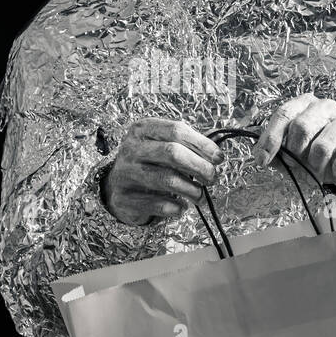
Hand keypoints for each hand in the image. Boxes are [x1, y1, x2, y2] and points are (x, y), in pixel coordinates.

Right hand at [101, 118, 223, 225]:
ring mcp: (125, 173)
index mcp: (142, 129)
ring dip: (192, 190)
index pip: (177, 130)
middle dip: (199, 167)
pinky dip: (176, 207)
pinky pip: (159, 204)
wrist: (117, 186)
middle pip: (173, 153)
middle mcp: (131, 148)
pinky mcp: (124, 198)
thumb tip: (216, 155)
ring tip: (200, 195)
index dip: (202, 144)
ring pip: (167, 180)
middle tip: (211, 178)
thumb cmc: (148, 163)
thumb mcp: (161, 145)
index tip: (218, 158)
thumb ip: (187, 145)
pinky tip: (181, 207)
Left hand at [252, 93, 335, 195]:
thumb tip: (259, 156)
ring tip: (318, 170)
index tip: (261, 160)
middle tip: (296, 166)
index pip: (283, 113)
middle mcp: (326, 107)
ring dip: (316, 165)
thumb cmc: (319, 156)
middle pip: (301, 126)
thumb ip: (276, 153)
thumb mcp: (294, 154)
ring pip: (323, 145)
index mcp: (305, 105)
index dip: (270, 139)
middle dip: (294, 153)